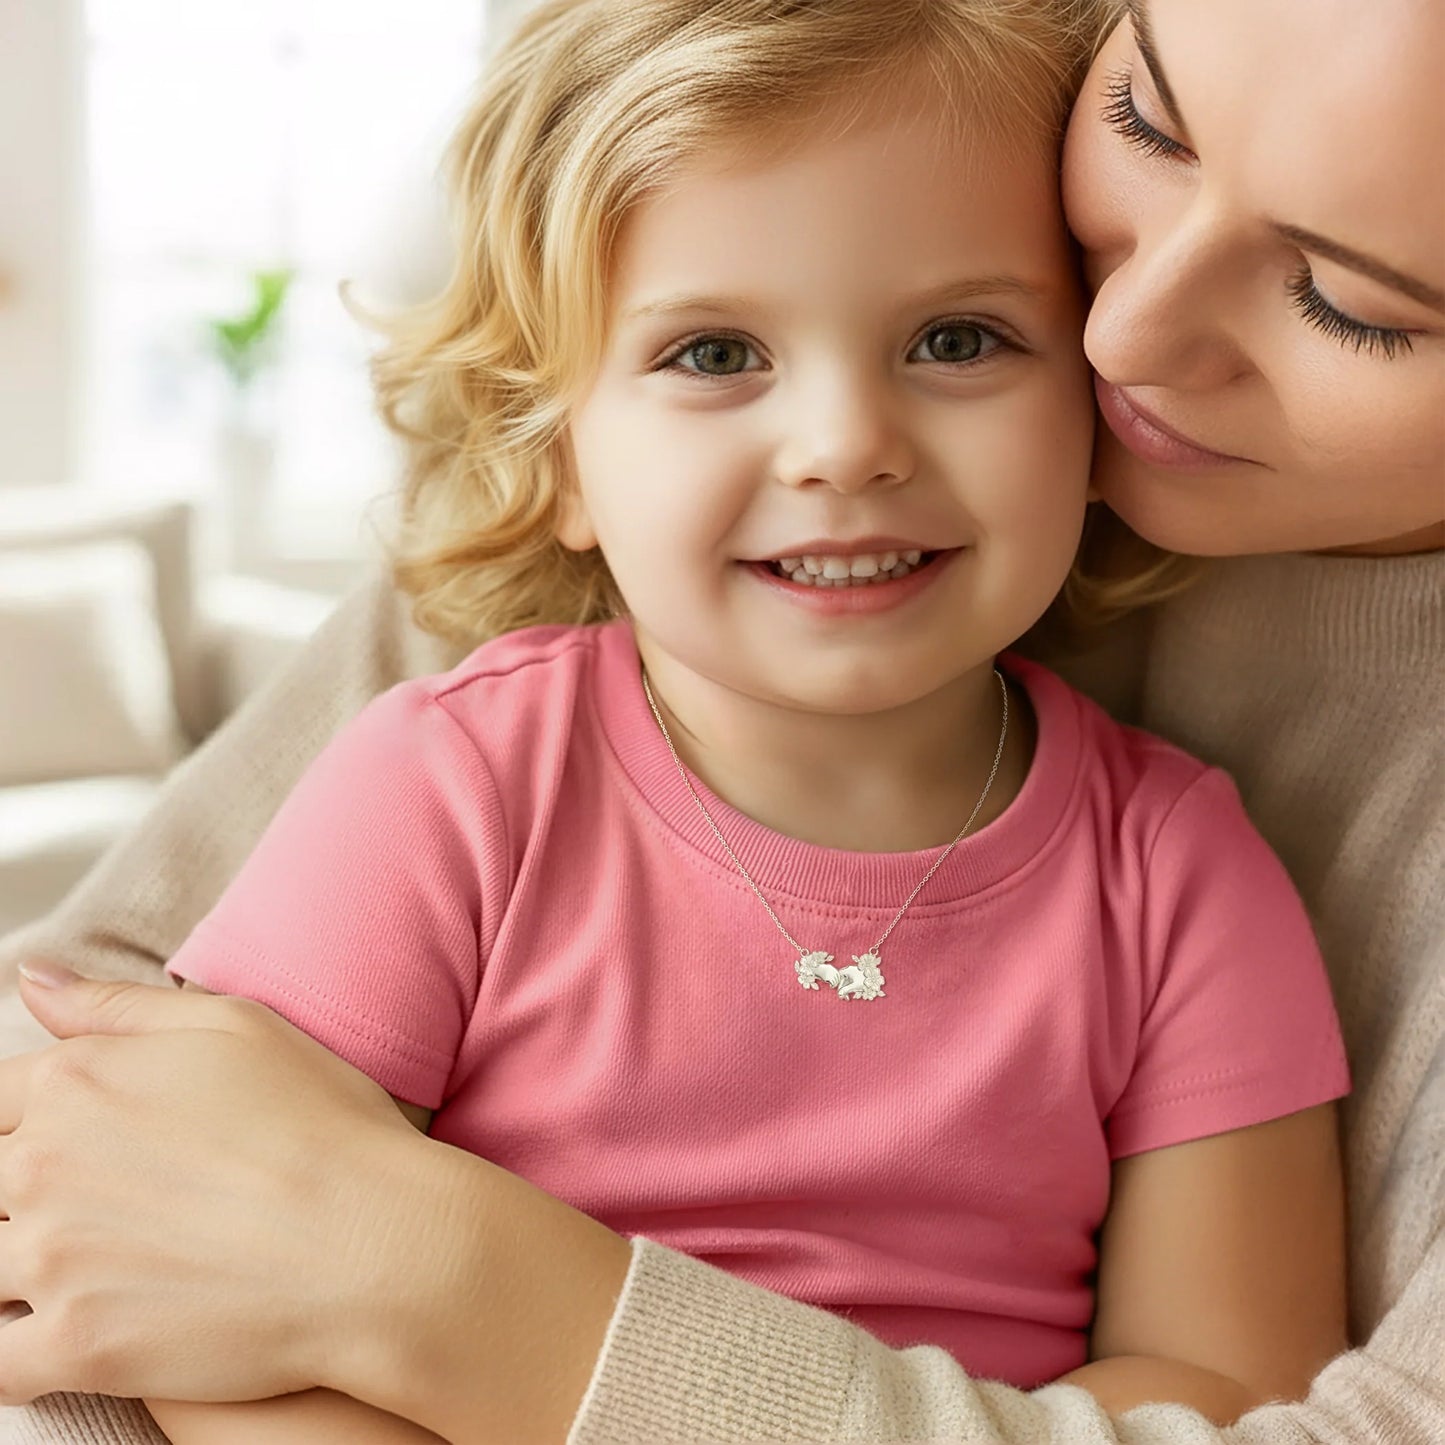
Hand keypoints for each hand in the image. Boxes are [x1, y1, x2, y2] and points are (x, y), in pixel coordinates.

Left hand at [0, 963, 443, 1408]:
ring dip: (21, 1272)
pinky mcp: (76, 1348)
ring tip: (95, 1270)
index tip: (79, 1154)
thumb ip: (117, 1007)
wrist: (376, 1238)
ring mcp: (54, 1260)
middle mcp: (46, 1166)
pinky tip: (70, 1339)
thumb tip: (30, 977)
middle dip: (25, 1199)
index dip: (26, 1126)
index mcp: (78, 1082)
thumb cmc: (323, 1122)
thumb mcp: (237, 1025)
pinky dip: (19, 1353)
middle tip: (107, 1211)